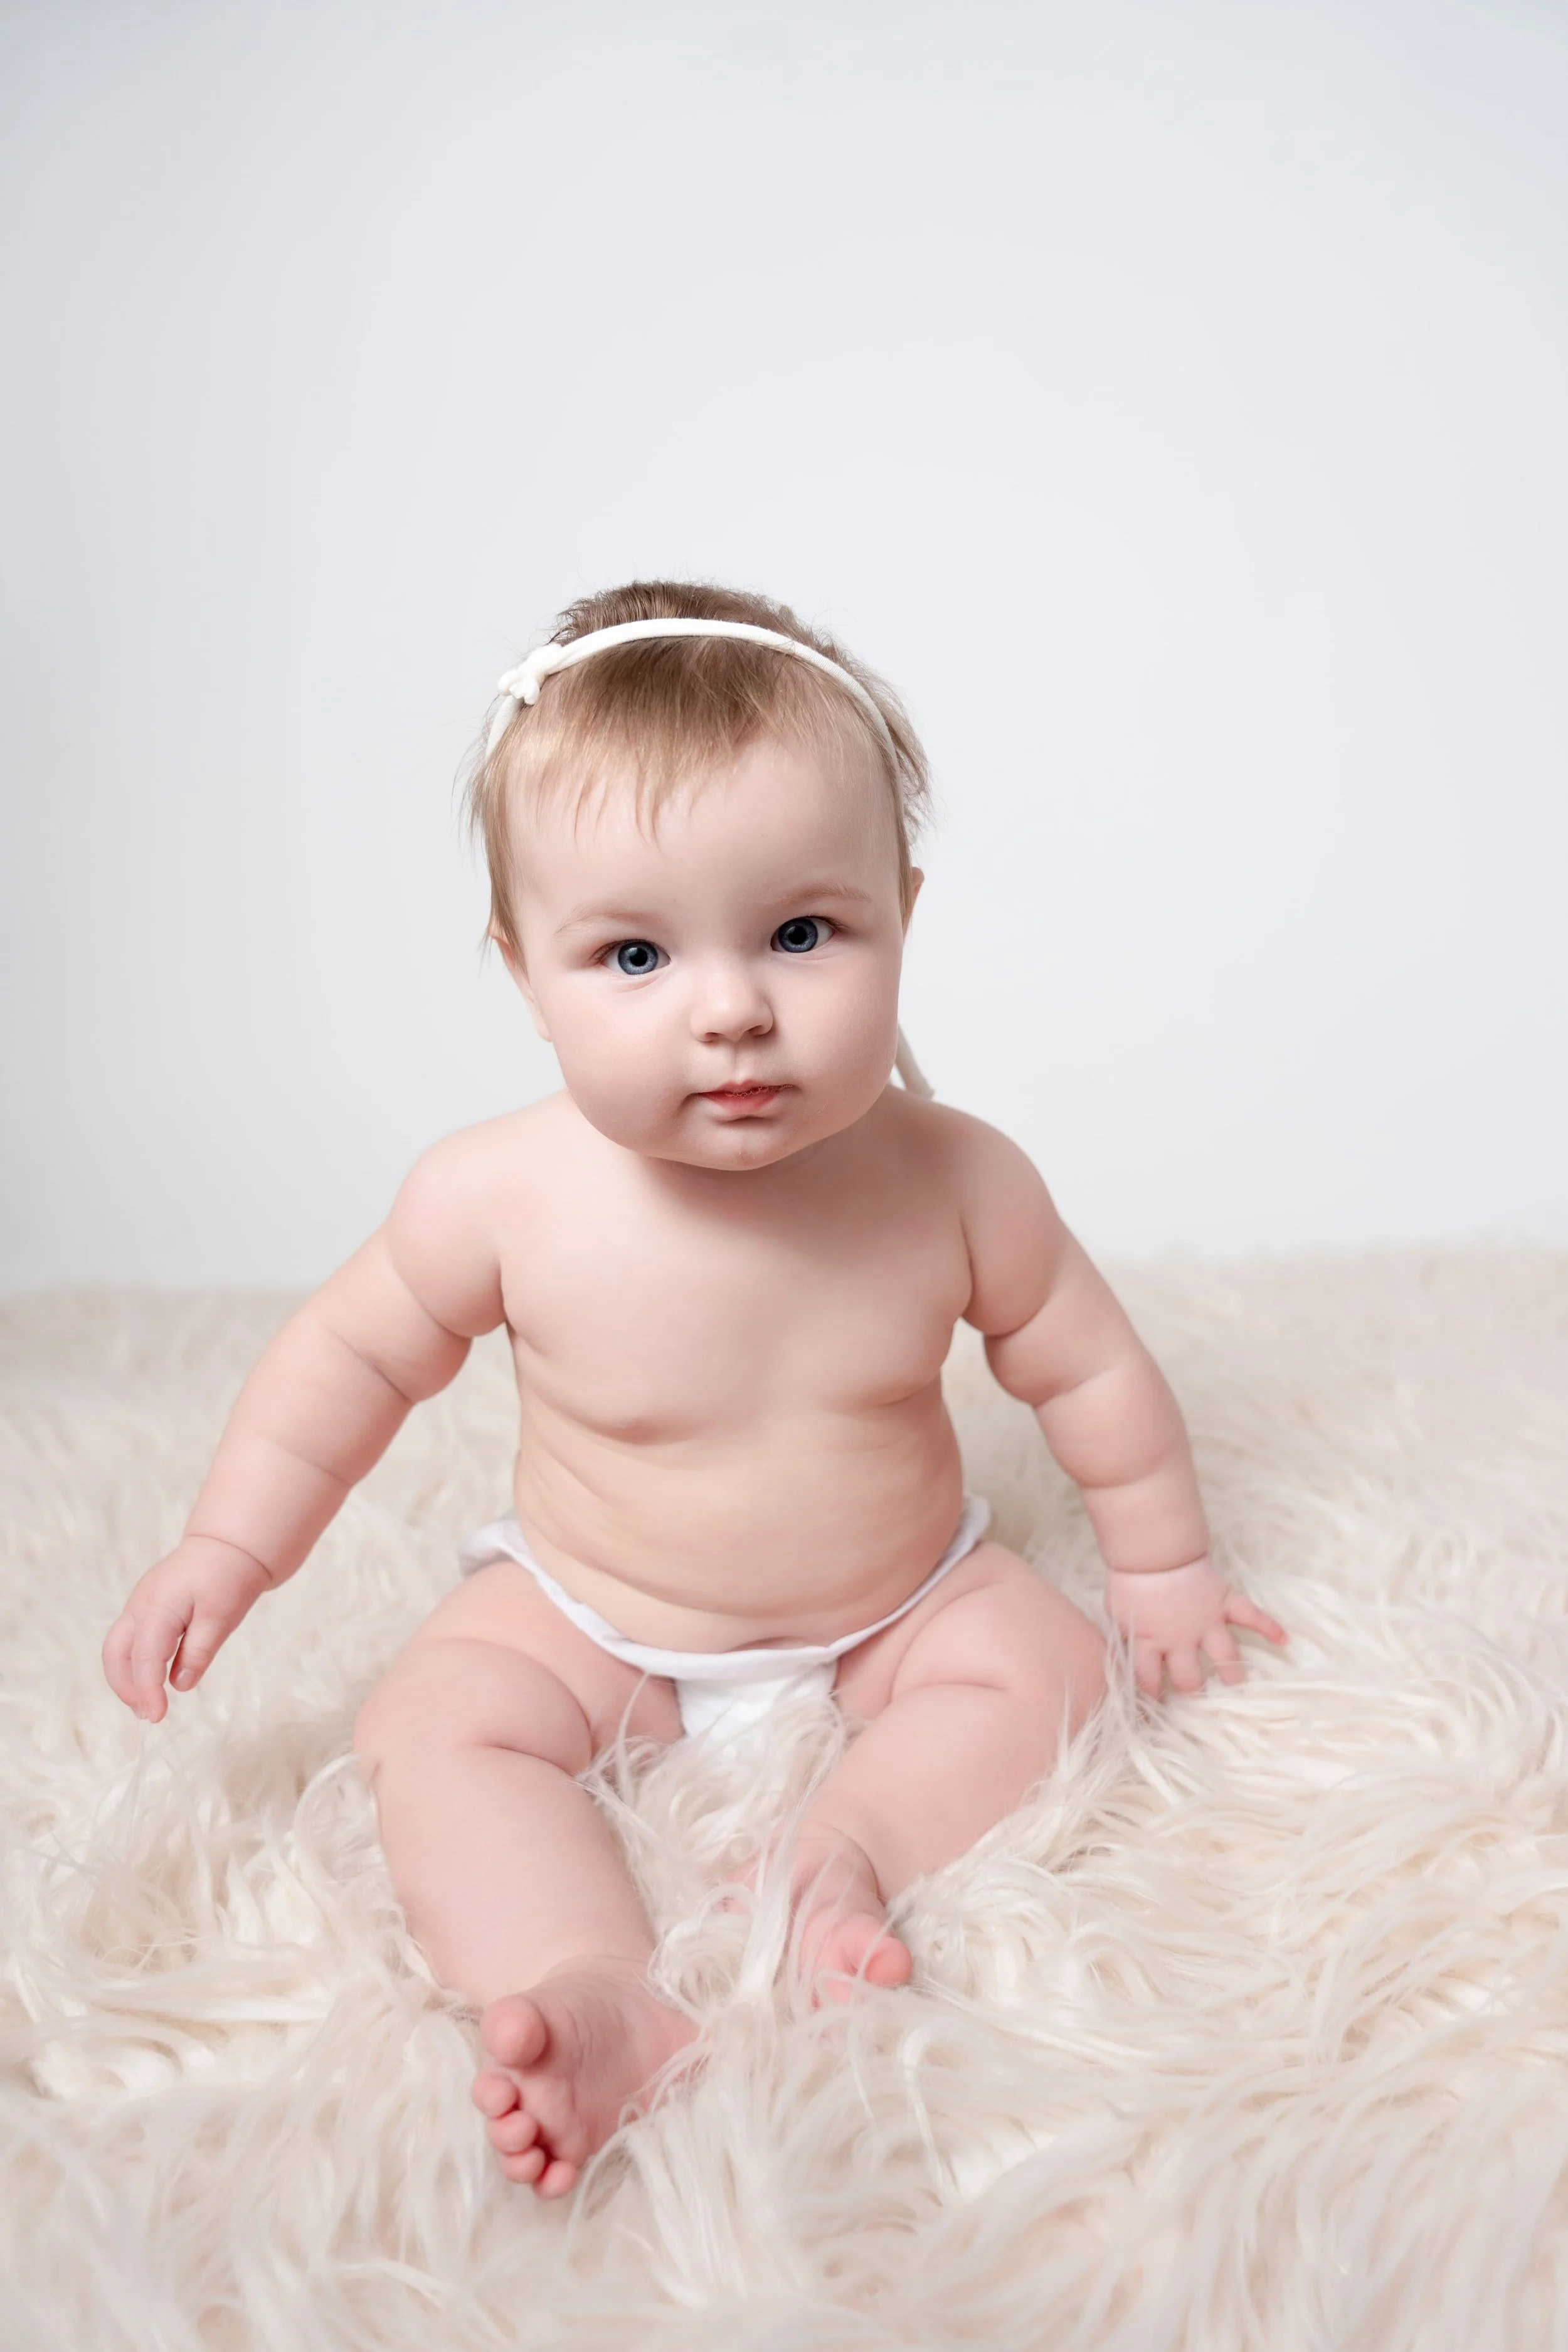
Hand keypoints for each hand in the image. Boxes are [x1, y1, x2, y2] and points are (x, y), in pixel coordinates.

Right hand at [102, 1536, 272, 1722]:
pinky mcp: (146, 1605)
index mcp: (159, 1606)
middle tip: (148, 1714)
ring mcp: (140, 1603)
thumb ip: (199, 1651)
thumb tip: (179, 1685)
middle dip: (125, 1687)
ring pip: (117, 1646)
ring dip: (126, 1677)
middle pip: (115, 1653)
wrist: (230, 1544)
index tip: (157, 1717)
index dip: (147, 1690)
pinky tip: (152, 1678)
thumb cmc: (229, 1577)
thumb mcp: (222, 1617)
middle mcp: (141, 1605)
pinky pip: (130, 1638)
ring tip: (147, 1703)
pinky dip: (134, 1662)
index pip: (144, 1657)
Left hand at [1104, 1556, 1286, 1700]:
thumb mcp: (1116, 1613)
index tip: (1156, 1704)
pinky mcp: (1224, 1601)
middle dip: (1191, 1687)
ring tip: (1236, 1684)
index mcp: (1150, 1642)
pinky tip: (1284, 1641)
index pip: (1150, 1680)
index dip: (1152, 1694)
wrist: (1152, 1549)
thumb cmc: (1129, 1579)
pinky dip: (1270, 1627)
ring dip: (1231, 1673)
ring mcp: (1207, 1621)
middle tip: (1194, 1692)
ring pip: (1224, 1656)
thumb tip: (1126, 1654)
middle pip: (1189, 1676)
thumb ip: (1127, 1635)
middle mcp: (1181, 1639)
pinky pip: (1252, 1616)